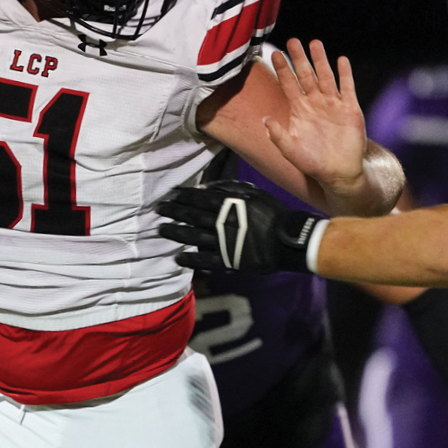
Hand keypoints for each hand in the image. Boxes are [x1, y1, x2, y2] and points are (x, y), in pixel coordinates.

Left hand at [158, 180, 326, 273]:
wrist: (287, 240)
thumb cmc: (273, 214)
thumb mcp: (255, 193)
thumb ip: (232, 189)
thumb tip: (209, 187)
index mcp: (227, 205)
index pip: (199, 199)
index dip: (183, 196)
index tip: (171, 195)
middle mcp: (220, 222)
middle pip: (191, 216)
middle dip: (174, 212)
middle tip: (159, 209)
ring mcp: (222, 242)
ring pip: (193, 236)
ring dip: (175, 232)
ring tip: (161, 229)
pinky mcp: (227, 260)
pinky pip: (204, 260)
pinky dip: (190, 259)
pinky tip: (178, 257)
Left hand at [265, 39, 367, 196]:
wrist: (338, 172)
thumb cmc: (313, 163)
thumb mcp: (290, 151)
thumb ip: (277, 135)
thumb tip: (264, 121)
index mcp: (300, 111)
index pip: (288, 85)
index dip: (282, 69)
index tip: (274, 54)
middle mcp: (315, 104)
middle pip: (306, 75)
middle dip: (299, 58)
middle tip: (292, 41)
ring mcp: (333, 105)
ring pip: (326, 76)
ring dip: (321, 60)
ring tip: (315, 43)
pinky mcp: (350, 109)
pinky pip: (347, 87)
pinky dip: (345, 74)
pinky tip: (341, 60)